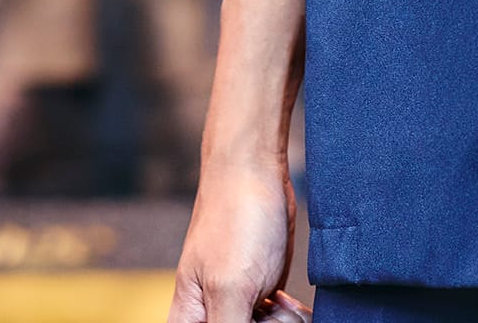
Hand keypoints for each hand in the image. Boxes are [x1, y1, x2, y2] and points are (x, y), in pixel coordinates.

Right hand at [167, 148, 303, 322]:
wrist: (255, 170)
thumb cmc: (234, 221)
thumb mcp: (230, 289)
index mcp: (189, 321)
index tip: (248, 316)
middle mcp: (210, 316)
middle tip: (265, 307)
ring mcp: (238, 305)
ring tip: (276, 299)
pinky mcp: (261, 293)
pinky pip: (279, 322)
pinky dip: (289, 317)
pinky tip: (287, 301)